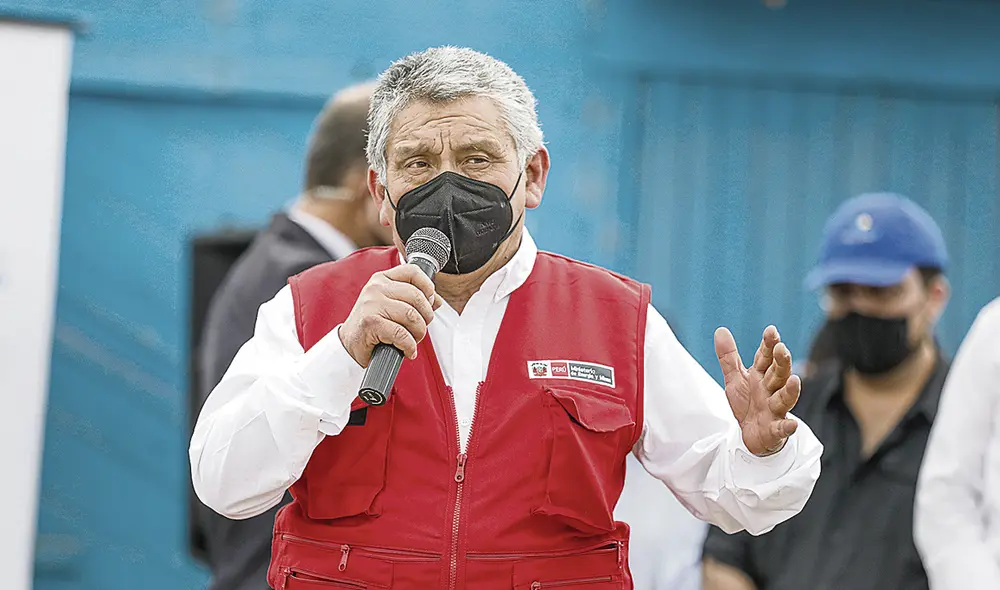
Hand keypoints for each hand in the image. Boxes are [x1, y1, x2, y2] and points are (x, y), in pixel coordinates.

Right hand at [339, 264, 442, 366]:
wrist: (350, 343)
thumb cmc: (373, 324)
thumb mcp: (392, 305)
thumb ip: (414, 300)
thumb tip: (437, 300)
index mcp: (382, 279)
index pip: (413, 271)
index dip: (427, 287)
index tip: (429, 302)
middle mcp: (376, 288)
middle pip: (417, 297)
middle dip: (426, 317)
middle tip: (420, 329)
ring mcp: (371, 304)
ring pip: (411, 315)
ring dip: (418, 333)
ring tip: (413, 340)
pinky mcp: (370, 323)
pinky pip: (401, 334)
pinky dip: (409, 346)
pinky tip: (407, 350)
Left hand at [714, 325, 800, 456]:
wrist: (753, 435)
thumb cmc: (749, 404)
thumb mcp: (735, 378)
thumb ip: (729, 356)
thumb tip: (720, 329)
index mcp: (762, 376)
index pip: (765, 358)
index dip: (768, 345)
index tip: (771, 331)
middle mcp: (771, 390)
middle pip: (779, 374)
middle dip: (781, 362)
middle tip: (782, 349)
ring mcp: (775, 410)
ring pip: (784, 398)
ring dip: (791, 390)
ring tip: (795, 380)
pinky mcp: (774, 430)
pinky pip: (782, 428)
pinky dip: (787, 427)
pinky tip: (792, 424)